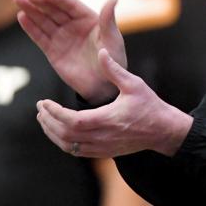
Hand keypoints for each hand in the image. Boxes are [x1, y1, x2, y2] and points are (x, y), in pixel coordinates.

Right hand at [14, 0, 125, 103]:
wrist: (103, 86)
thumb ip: (108, 20)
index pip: (71, 6)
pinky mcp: (52, 50)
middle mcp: (73, 25)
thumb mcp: (112, 40)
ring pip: (44, 21)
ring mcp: (61, 37)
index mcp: (89, 19)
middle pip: (54, 10)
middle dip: (41, 1)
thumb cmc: (113, 60)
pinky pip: (40, 37)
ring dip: (31, 10)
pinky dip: (30, 27)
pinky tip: (22, 17)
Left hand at [35, 49, 192, 157]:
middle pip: (64, 135)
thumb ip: (114, 70)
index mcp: (107, 120)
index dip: (54, 112)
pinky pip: (76, 151)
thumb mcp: (134, 85)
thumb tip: (101, 52)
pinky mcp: (104, 153)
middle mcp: (102, 137)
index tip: (44, 102)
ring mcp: (102, 148)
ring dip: (52, 133)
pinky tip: (59, 131)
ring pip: (68, 146)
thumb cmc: (150, 106)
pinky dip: (63, 142)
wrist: (164, 131)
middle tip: (41, 108)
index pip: (71, 120)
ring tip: (45, 119)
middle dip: (48, 122)